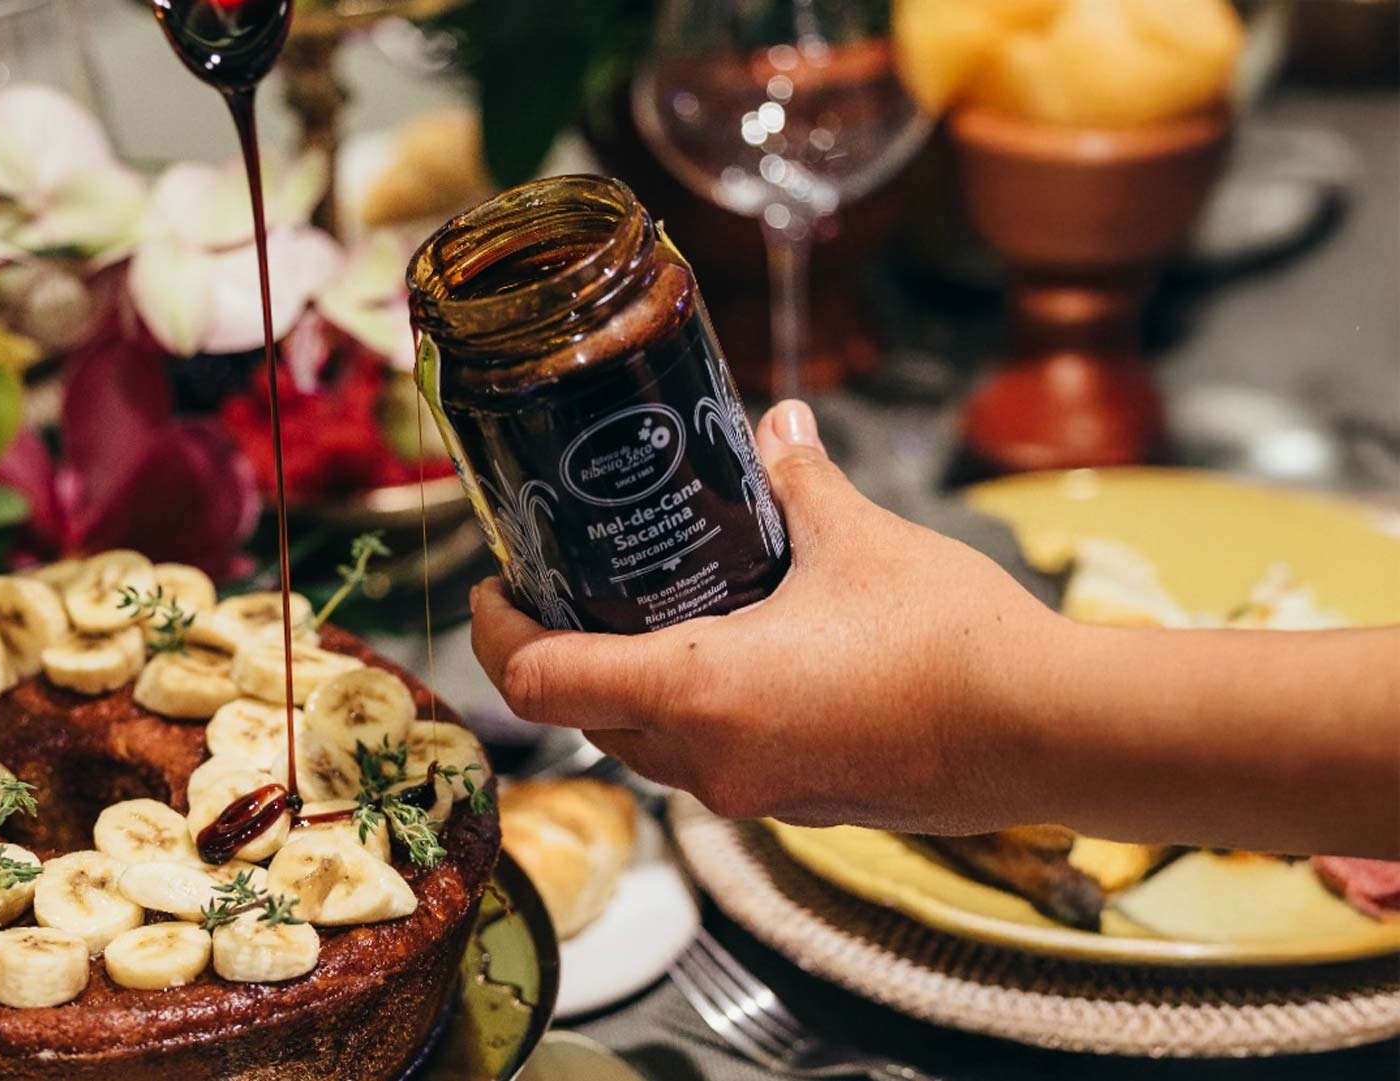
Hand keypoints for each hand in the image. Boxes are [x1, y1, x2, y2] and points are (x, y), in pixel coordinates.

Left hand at [470, 400, 1062, 834]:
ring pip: (644, 749)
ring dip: (624, 690)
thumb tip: (779, 425)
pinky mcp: (796, 805)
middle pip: (583, 717)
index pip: (538, 679)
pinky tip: (726, 658)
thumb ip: (798, 482)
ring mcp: (752, 795)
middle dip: (557, 655)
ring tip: (638, 614)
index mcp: (695, 693)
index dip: (497, 632)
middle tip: (561, 587)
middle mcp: (707, 762)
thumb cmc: (948, 638)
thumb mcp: (856, 538)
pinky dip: (689, 717)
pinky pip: (707, 766)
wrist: (1047, 732)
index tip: (498, 586)